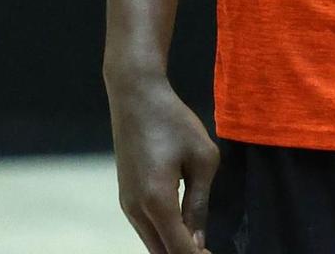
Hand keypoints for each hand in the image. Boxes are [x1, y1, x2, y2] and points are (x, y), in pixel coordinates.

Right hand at [109, 72, 218, 253]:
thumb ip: (199, 204)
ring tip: (199, 244)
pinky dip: (163, 237)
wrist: (135, 95)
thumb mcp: (202, 159)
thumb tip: (198, 242)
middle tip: (209, 251)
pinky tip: (182, 231)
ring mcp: (127, 204)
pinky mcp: (125, 197)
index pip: (179, 250)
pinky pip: (146, 230)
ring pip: (152, 244)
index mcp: (157, 201)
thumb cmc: (173, 121)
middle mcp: (136, 209)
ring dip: (174, 248)